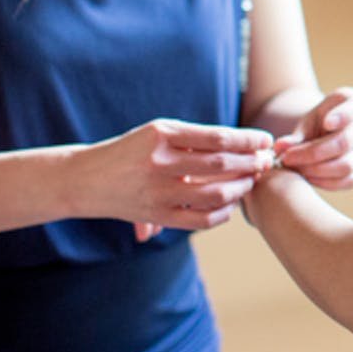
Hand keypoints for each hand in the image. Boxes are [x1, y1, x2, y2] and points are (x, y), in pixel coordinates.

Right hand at [77, 119, 274, 241]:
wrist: (86, 179)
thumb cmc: (130, 151)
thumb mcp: (157, 132)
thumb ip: (196, 138)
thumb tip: (245, 146)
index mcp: (162, 134)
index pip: (219, 137)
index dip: (249, 140)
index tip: (265, 140)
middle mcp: (160, 162)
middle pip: (222, 165)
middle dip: (252, 163)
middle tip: (267, 161)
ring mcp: (159, 192)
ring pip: (216, 194)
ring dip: (242, 188)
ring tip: (250, 180)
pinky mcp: (158, 216)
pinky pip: (202, 219)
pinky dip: (224, 213)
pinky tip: (231, 204)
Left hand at [274, 87, 352, 191]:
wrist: (328, 134)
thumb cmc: (318, 122)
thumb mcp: (309, 121)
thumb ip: (296, 135)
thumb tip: (280, 148)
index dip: (343, 116)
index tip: (326, 122)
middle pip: (346, 141)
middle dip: (314, 152)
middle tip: (288, 157)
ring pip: (346, 164)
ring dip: (315, 169)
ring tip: (294, 167)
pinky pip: (346, 181)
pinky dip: (323, 181)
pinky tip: (305, 176)